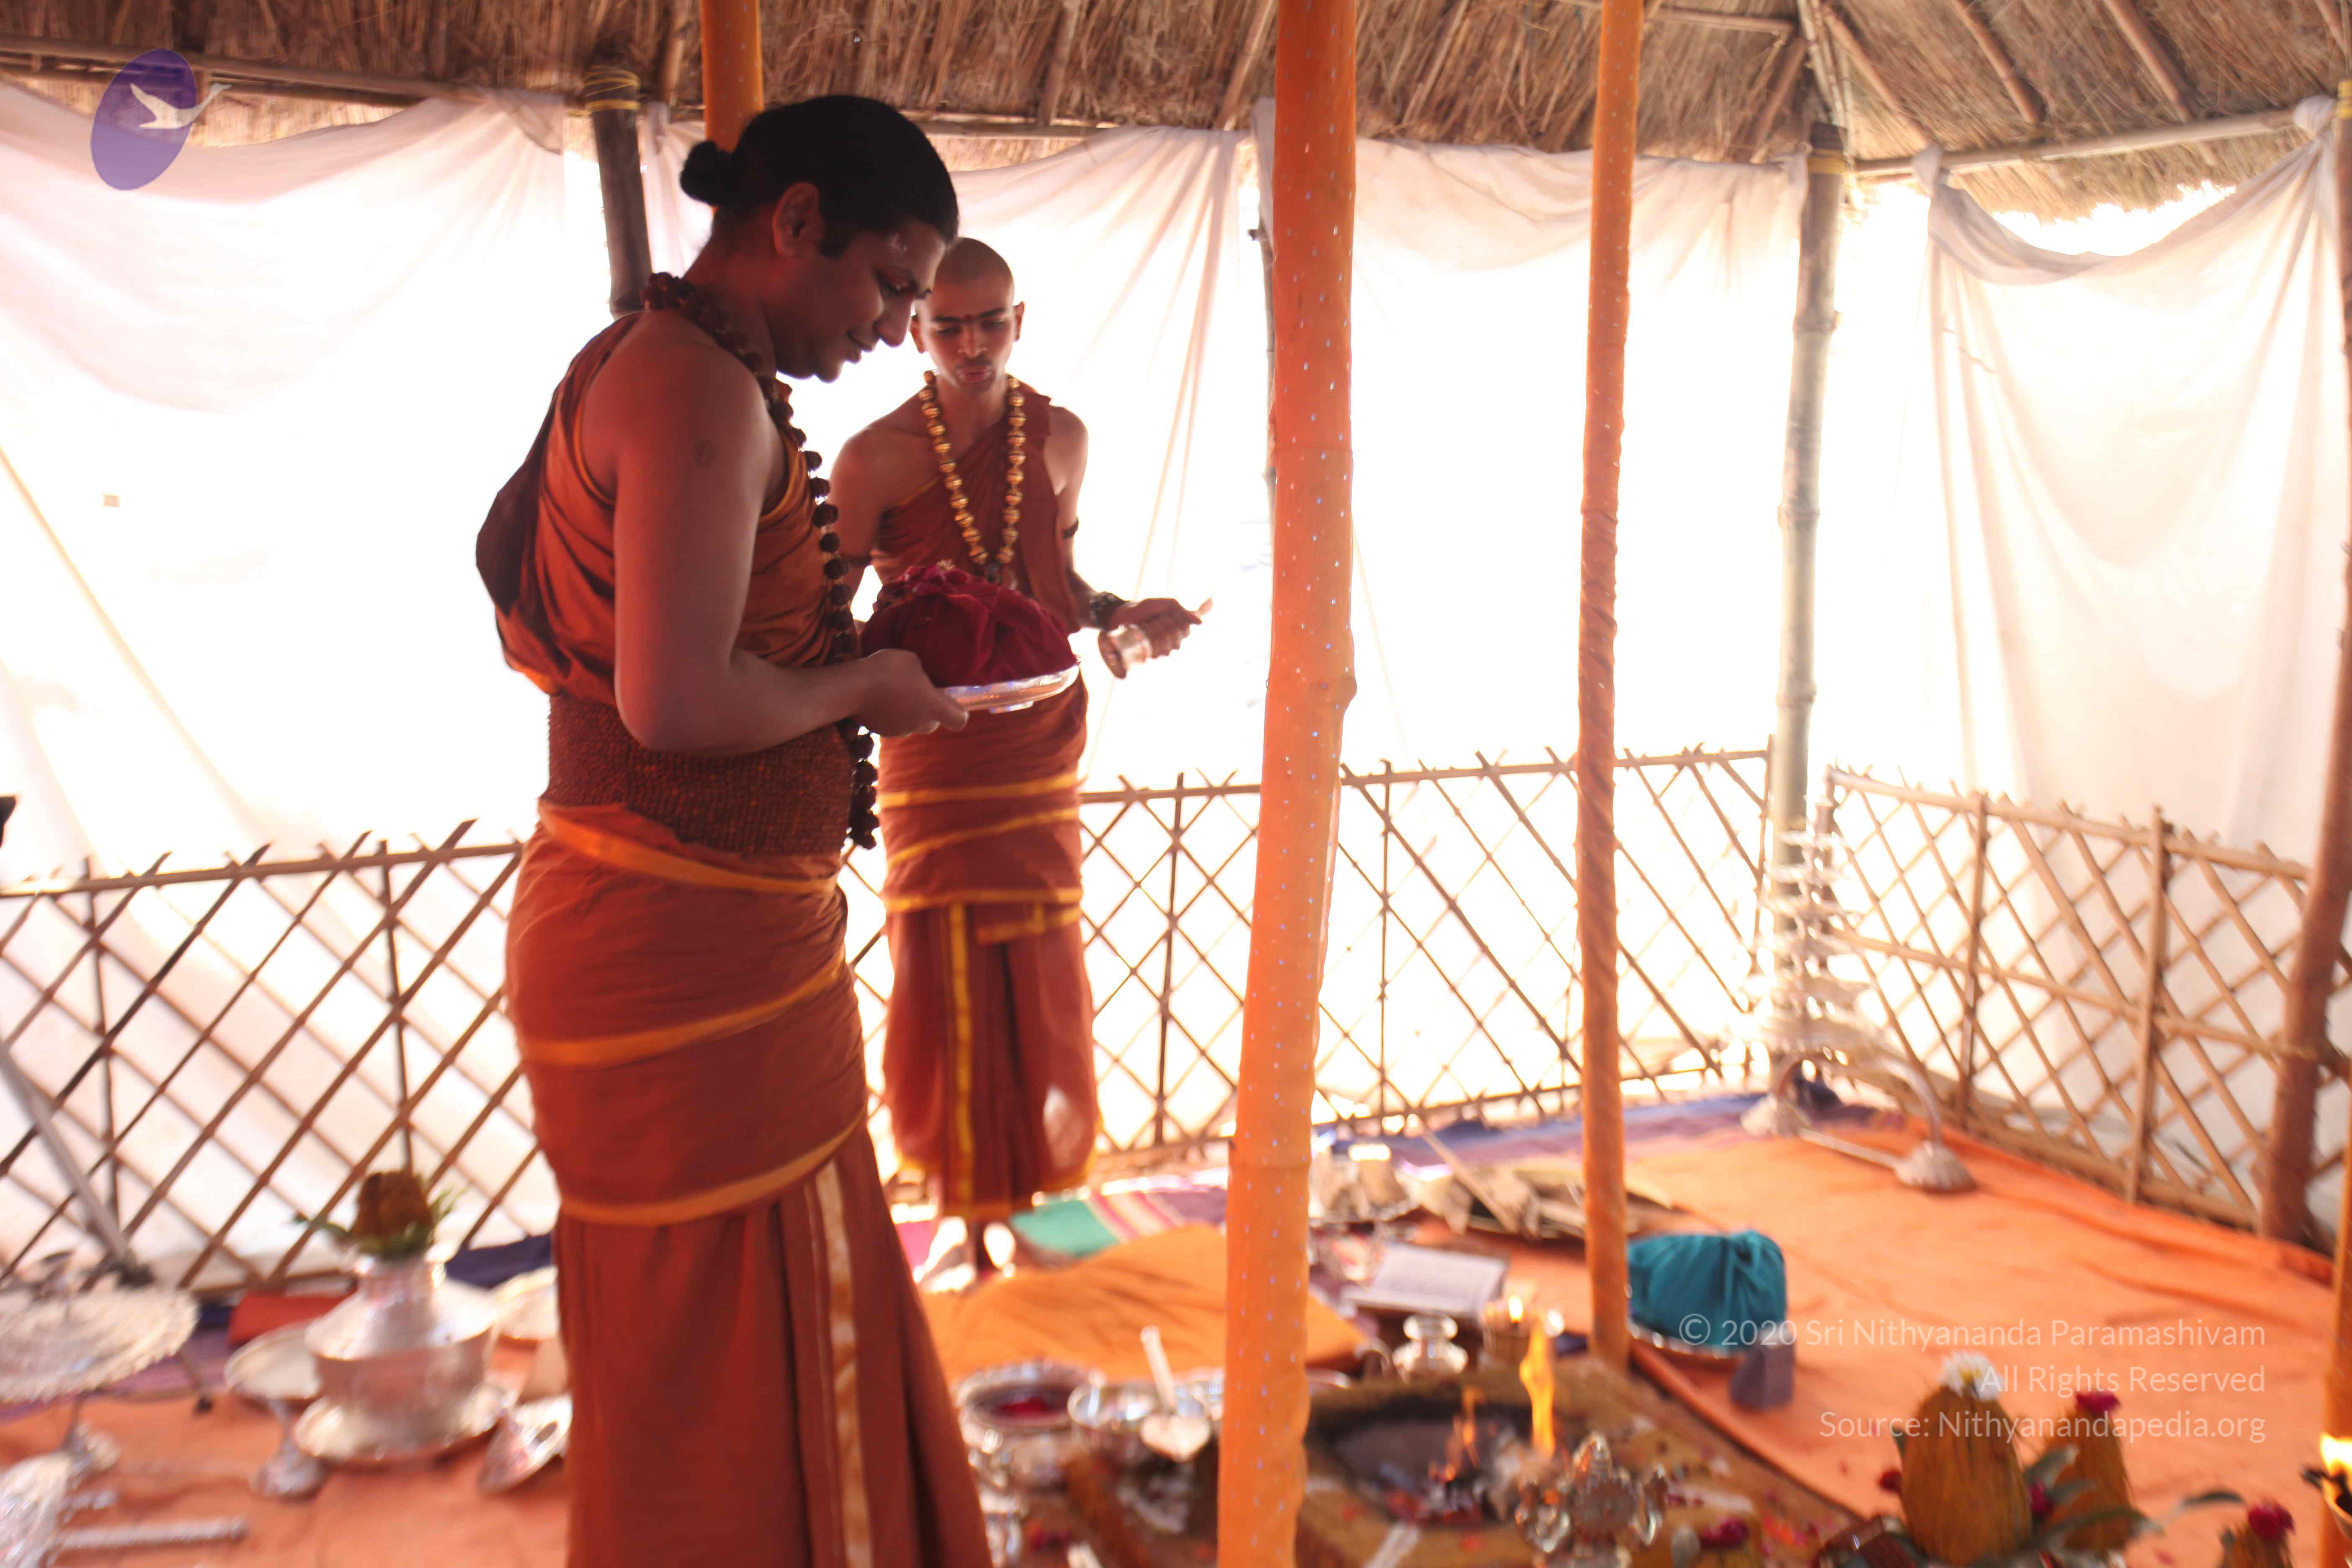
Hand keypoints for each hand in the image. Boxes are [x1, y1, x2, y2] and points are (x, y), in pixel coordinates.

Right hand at [853, 649, 969, 736]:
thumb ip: (921, 674)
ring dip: (908, 713)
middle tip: (918, 693)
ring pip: (912, 724)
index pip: (959, 720)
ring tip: (894, 693)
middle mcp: (920, 723)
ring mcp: (900, 730)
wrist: (853, 688)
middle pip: (933, 723)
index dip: (958, 713)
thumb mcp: (911, 661)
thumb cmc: (888, 670)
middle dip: (929, 711)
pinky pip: (893, 724)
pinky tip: (879, 700)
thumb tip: (919, 680)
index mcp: (933, 706)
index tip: (950, 702)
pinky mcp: (882, 732)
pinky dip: (890, 715)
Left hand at [1111, 598, 1202, 656]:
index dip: (1176, 622)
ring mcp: (1163, 650)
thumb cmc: (1147, 609)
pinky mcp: (1151, 656)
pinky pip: (1155, 650)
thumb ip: (1183, 612)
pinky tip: (1142, 632)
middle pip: (1176, 638)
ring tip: (1147, 624)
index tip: (1167, 614)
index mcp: (1180, 630)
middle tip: (1156, 618)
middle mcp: (1173, 642)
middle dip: (1165, 625)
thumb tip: (1200, 623)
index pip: (1185, 631)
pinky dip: (1148, 638)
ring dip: (1156, 630)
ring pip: (1166, 644)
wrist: (1126, 614)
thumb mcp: (1167, 605)